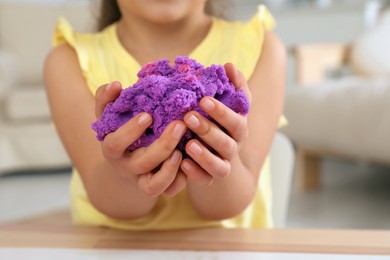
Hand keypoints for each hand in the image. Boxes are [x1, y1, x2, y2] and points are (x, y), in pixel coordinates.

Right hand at [95, 81, 186, 196]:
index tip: (148, 115)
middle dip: (162, 146)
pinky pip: (168, 191)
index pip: (116, 143)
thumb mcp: (109, 113)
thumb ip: (106, 98)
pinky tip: (189, 161)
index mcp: (112, 148)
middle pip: (142, 163)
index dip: (130, 131)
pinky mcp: (157, 187)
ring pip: (153, 186)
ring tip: (183, 151)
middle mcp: (126, 166)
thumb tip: (115, 84)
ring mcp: (141, 179)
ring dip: (169, 170)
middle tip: (180, 125)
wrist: (124, 160)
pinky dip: (179, 181)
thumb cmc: (119, 129)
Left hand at [181, 63, 251, 184]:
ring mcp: (223, 164)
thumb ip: (232, 85)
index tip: (203, 100)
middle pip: (227, 143)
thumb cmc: (220, 121)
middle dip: (209, 130)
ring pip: (220, 165)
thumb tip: (229, 65)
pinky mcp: (210, 177)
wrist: (218, 153)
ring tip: (188, 144)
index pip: (236, 119)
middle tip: (189, 117)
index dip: (222, 111)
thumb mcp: (227, 103)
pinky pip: (206, 179)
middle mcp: (234, 146)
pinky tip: (183, 163)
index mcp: (238, 127)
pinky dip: (196, 173)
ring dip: (205, 156)